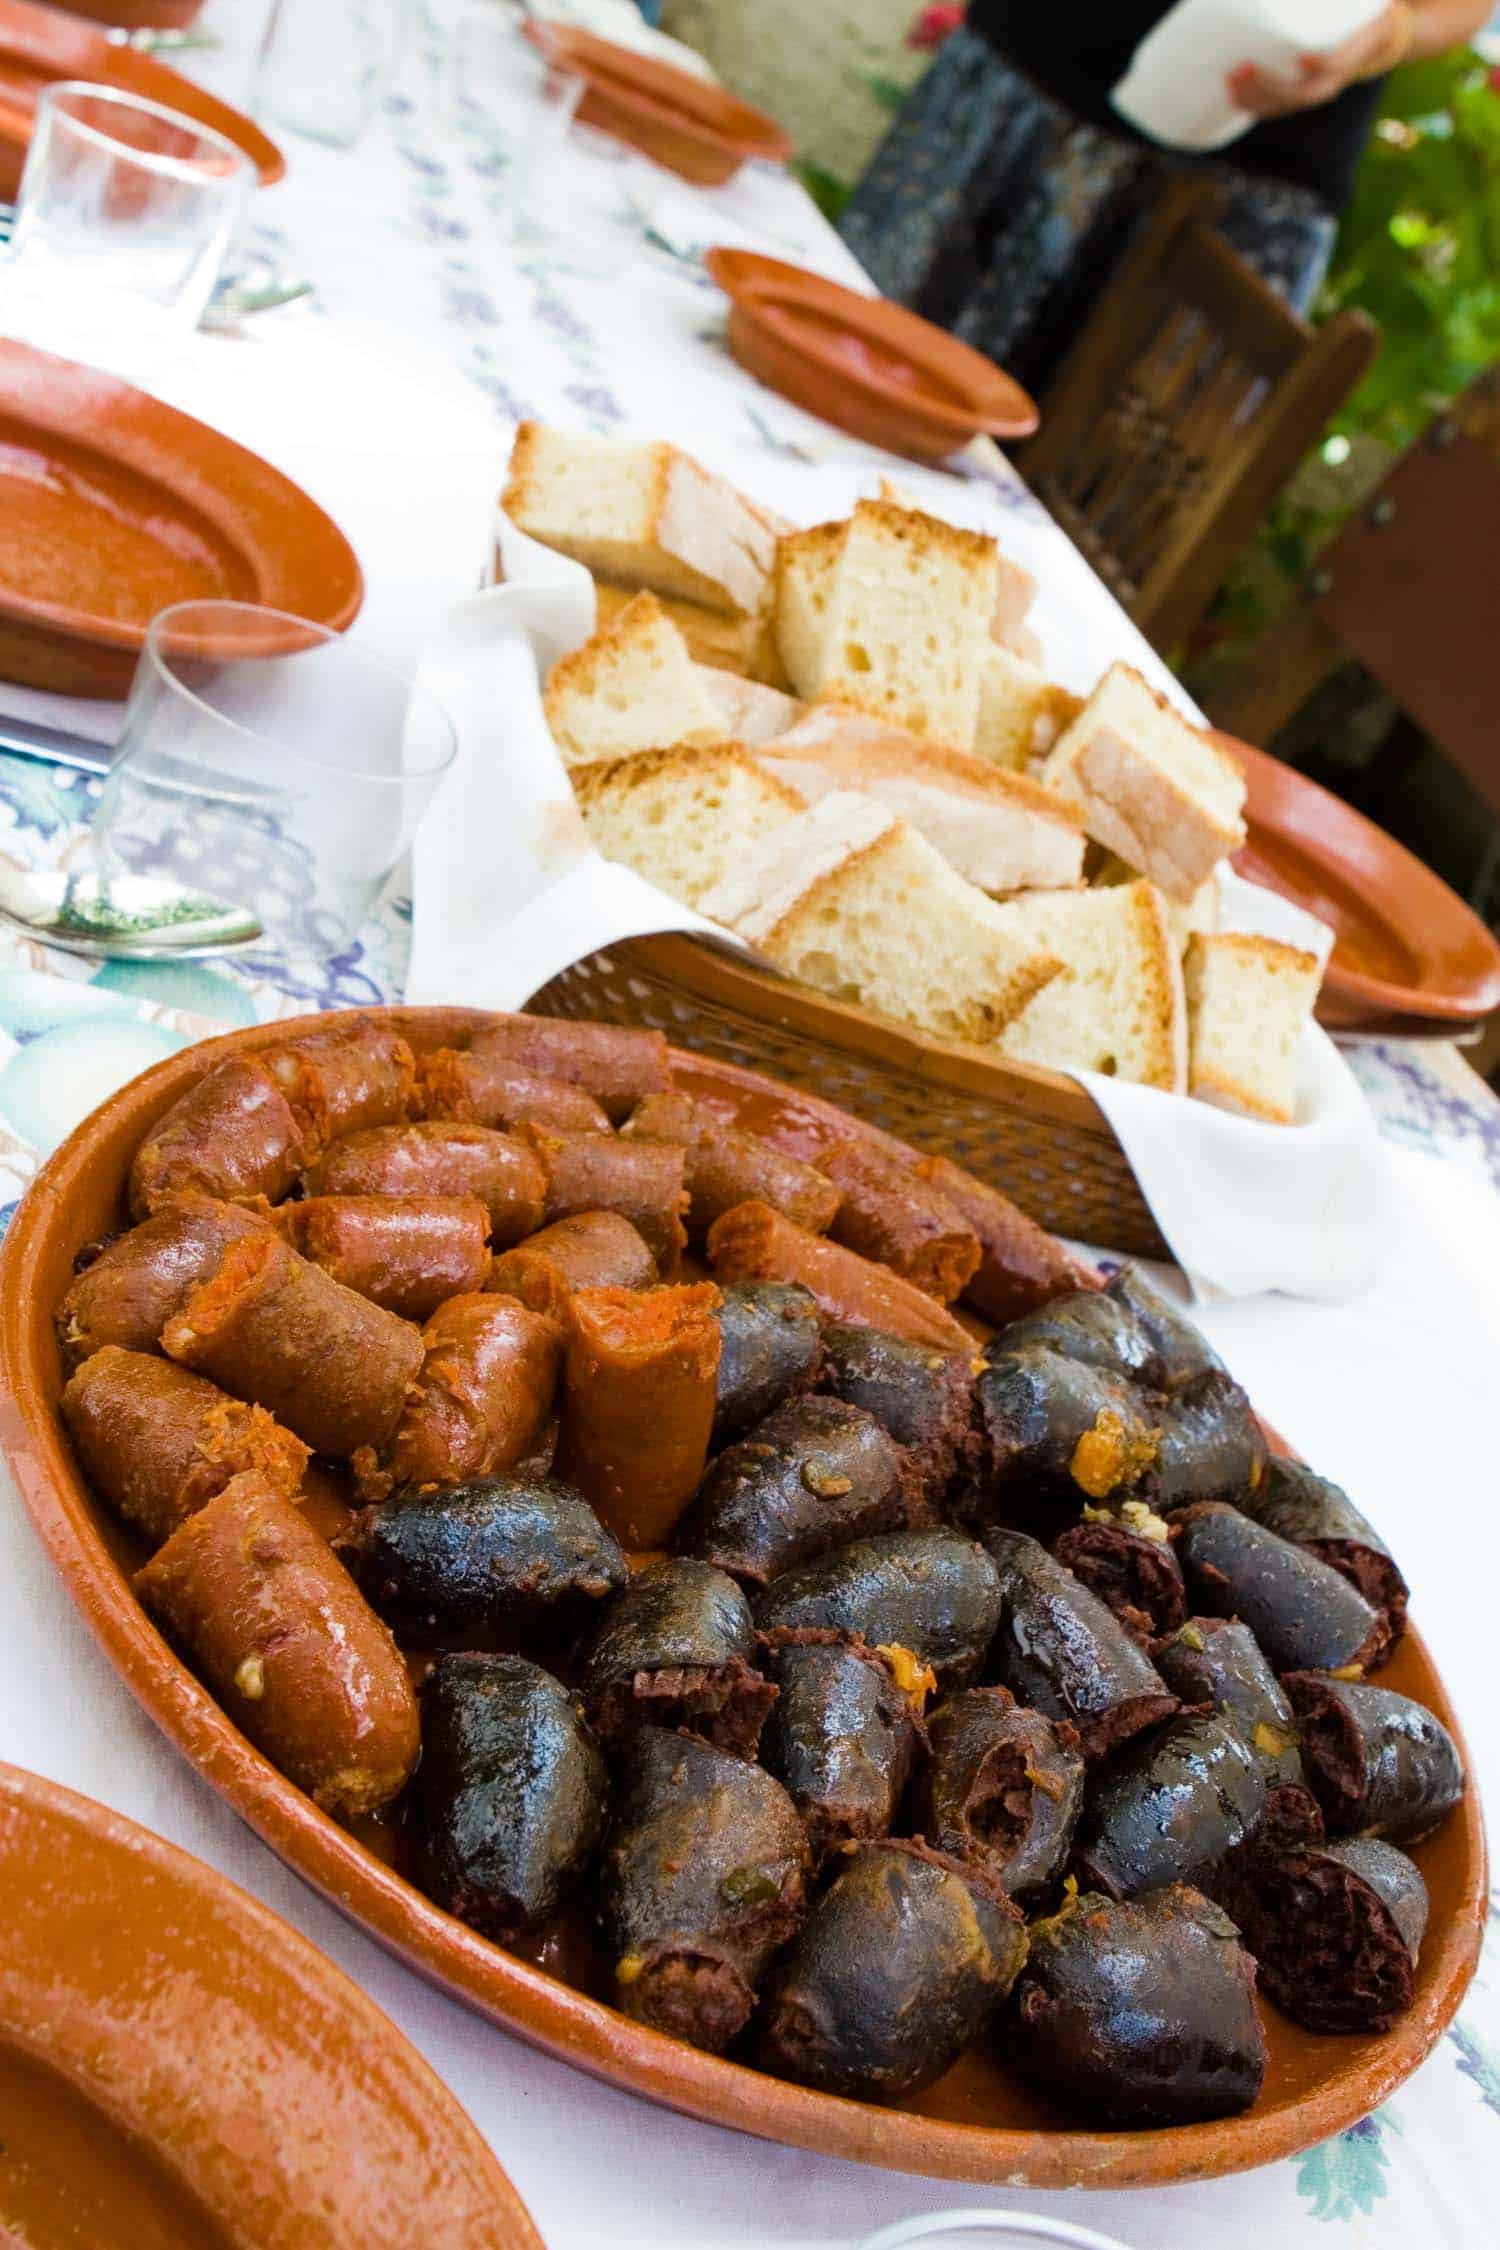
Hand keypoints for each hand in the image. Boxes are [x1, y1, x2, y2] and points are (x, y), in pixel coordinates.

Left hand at [1227, 3, 1408, 116]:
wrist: (1374, 34)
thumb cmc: (1363, 9)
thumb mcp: (1360, 1)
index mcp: (1356, 49)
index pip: (1337, 64)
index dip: (1322, 66)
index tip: (1303, 58)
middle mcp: (1337, 77)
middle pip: (1303, 94)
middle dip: (1270, 86)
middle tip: (1242, 69)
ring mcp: (1318, 89)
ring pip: (1286, 105)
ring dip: (1256, 98)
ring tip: (1230, 82)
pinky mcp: (1302, 92)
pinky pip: (1278, 106)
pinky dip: (1255, 103)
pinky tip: (1233, 94)